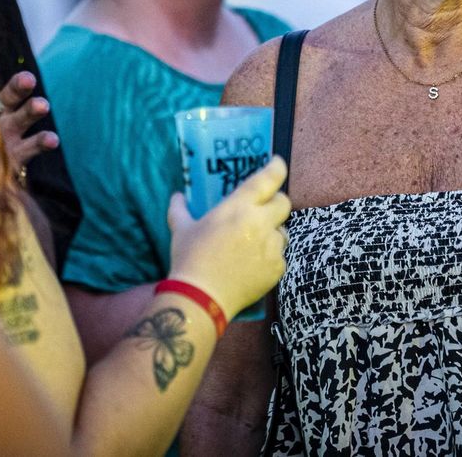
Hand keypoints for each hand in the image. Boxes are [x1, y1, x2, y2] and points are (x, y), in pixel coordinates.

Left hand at [0, 64, 58, 174]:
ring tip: (43, 106)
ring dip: (35, 108)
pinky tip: (53, 140)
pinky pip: (35, 144)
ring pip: (26, 115)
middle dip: (20, 85)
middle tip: (27, 80)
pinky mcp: (20, 152)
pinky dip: (45, 141)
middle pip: (12, 93)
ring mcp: (10, 132)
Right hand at [166, 157, 290, 317]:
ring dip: (272, 232)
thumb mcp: (181, 230)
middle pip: (284, 203)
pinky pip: (280, 255)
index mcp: (239, 207)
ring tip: (253, 243)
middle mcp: (261, 222)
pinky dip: (270, 257)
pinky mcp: (277, 268)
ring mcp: (272, 246)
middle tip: (263, 210)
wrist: (201, 298)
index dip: (276, 168)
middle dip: (275, 203)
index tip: (277, 164)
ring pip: (282, 231)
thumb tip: (177, 196)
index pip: (269, 178)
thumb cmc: (190, 259)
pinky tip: (252, 264)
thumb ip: (180, 209)